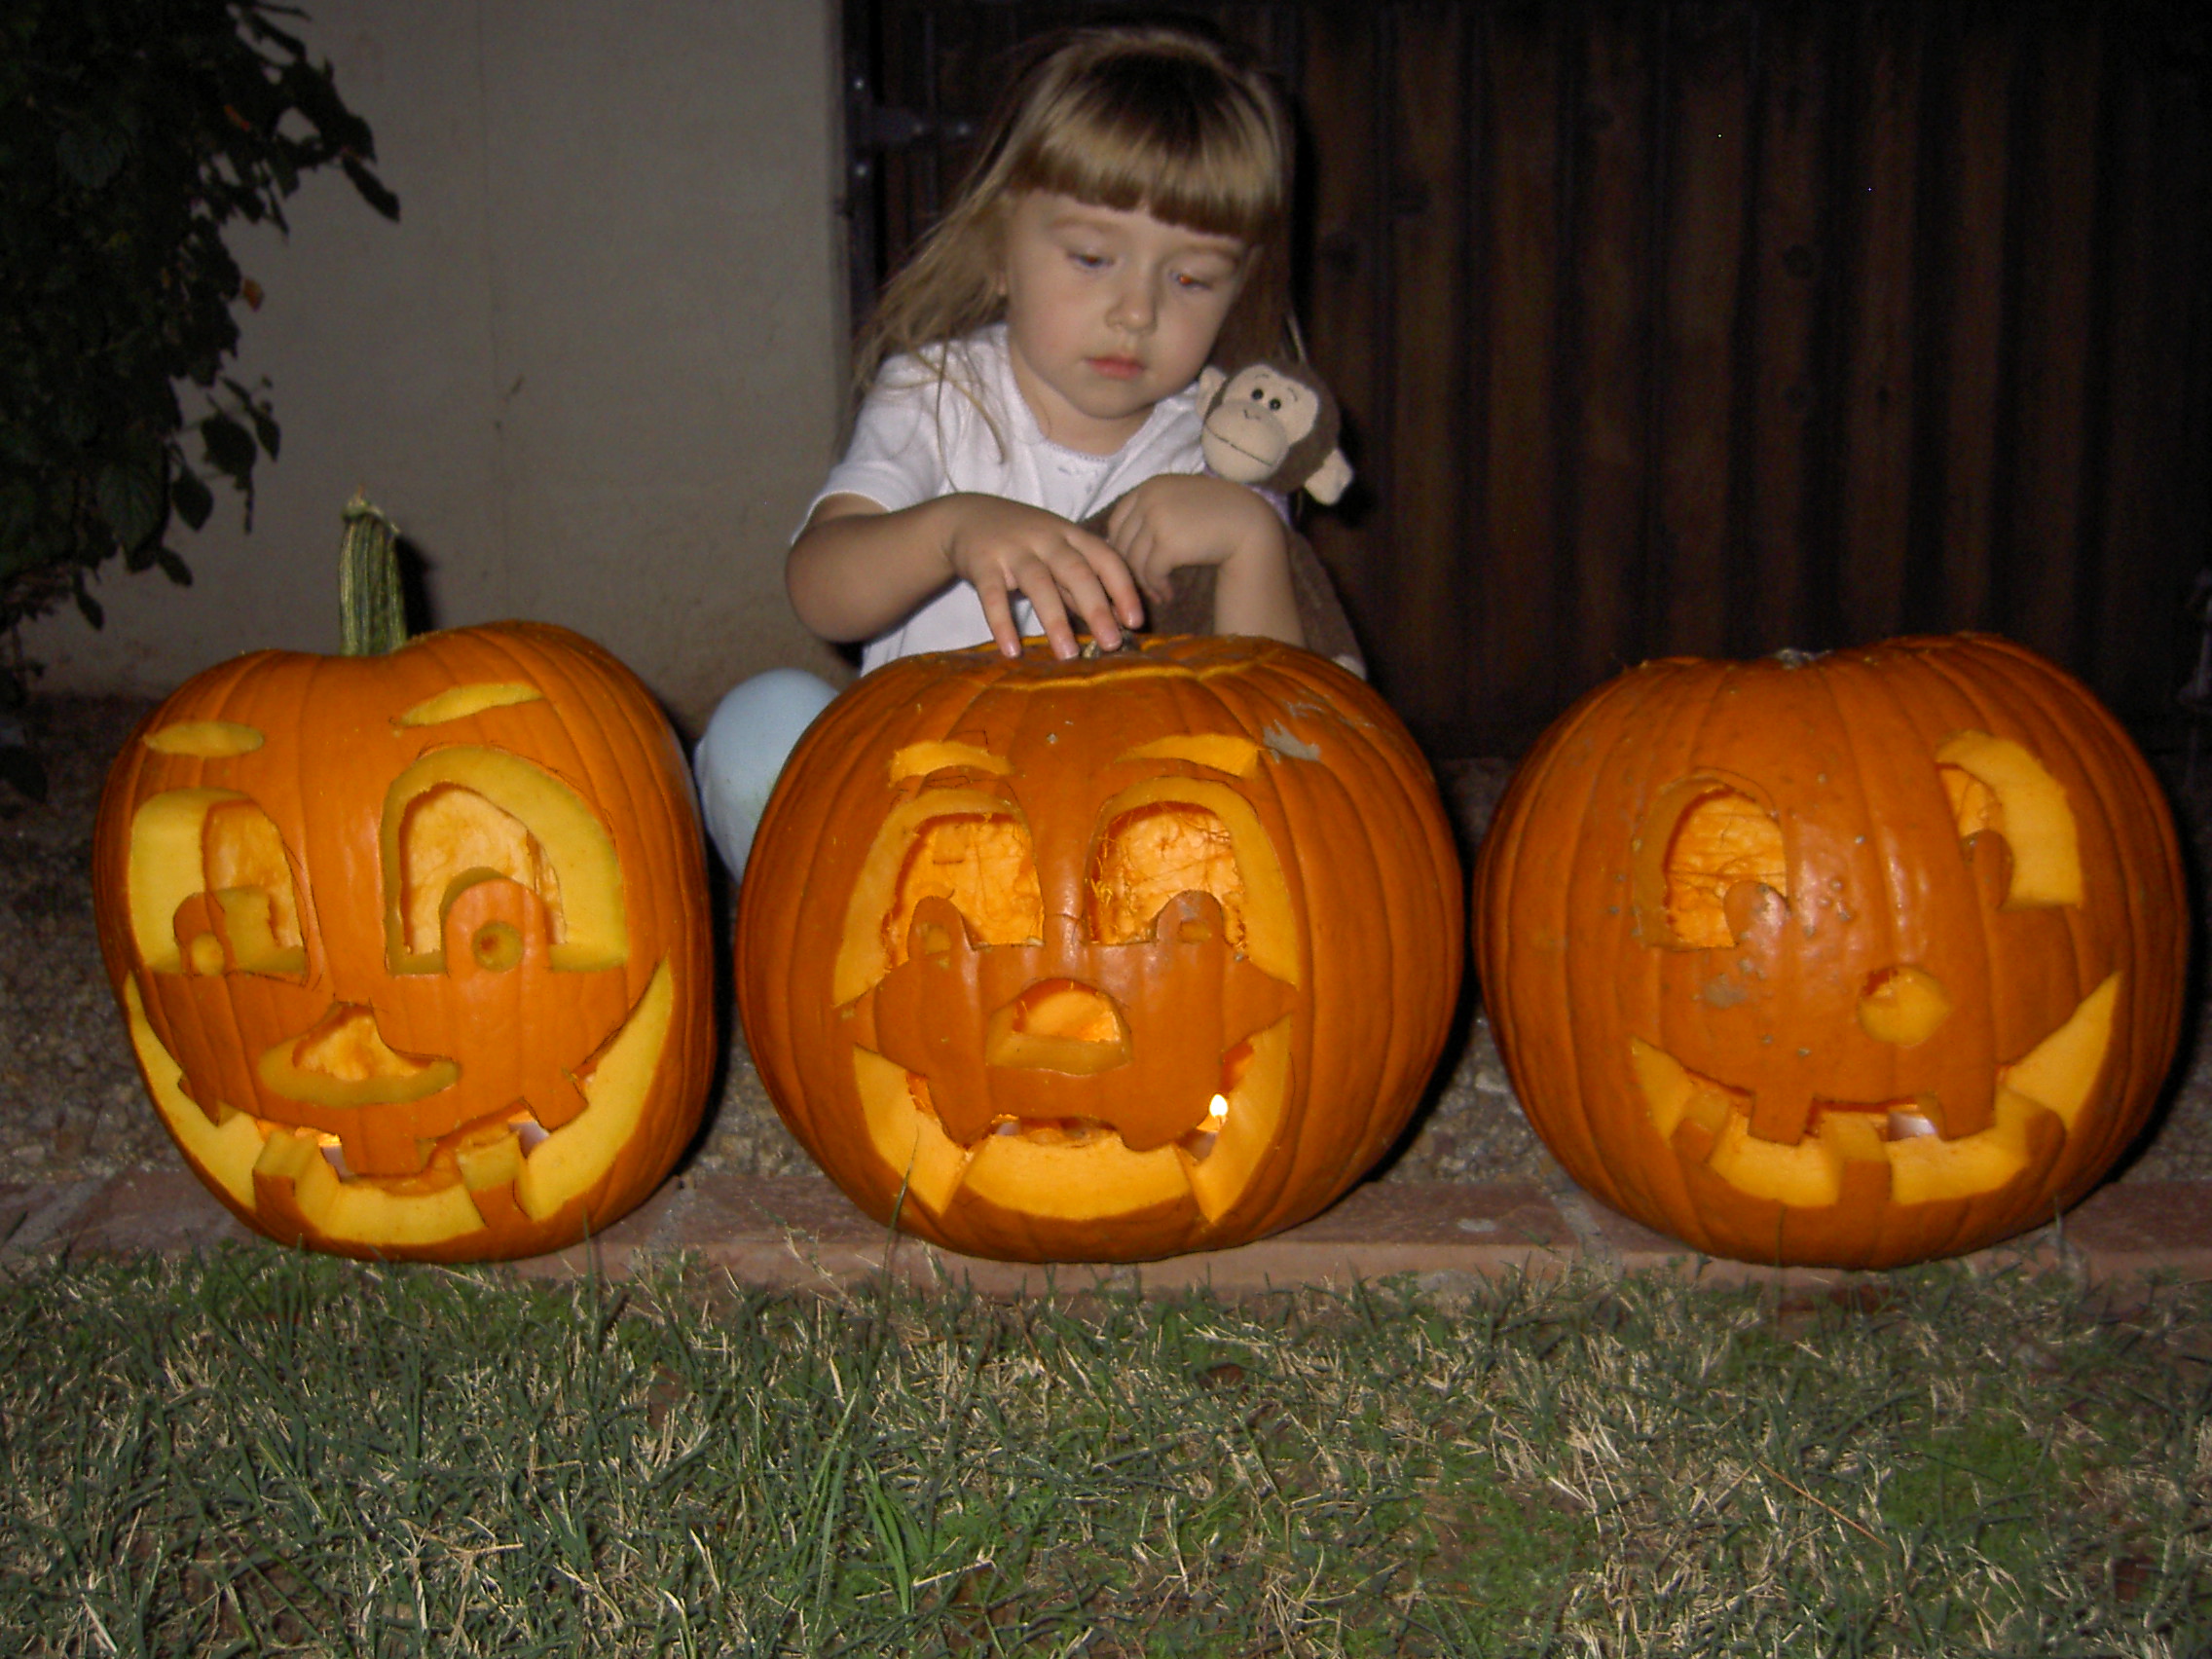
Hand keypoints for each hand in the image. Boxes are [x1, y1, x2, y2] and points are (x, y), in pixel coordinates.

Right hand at [937, 495, 1145, 659]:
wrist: (966, 517)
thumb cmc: (1024, 541)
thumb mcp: (1057, 553)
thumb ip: (1082, 584)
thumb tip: (1116, 621)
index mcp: (1071, 535)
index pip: (1105, 559)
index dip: (1123, 589)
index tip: (1137, 621)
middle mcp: (1046, 538)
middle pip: (1076, 571)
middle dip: (1097, 608)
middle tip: (1112, 643)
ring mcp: (1014, 549)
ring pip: (1039, 584)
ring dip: (1055, 620)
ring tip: (1068, 655)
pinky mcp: (983, 562)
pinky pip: (993, 595)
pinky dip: (1002, 623)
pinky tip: (1012, 650)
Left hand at [1103, 474, 1284, 604]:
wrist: (1250, 524)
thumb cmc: (1218, 515)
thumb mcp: (1181, 501)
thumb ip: (1152, 512)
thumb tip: (1118, 545)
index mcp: (1150, 486)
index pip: (1117, 521)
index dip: (1121, 547)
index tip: (1133, 566)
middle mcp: (1150, 498)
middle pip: (1121, 542)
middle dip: (1130, 569)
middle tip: (1144, 587)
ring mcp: (1158, 519)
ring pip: (1134, 560)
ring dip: (1145, 583)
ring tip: (1159, 594)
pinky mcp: (1169, 542)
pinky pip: (1151, 573)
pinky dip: (1157, 588)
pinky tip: (1168, 594)